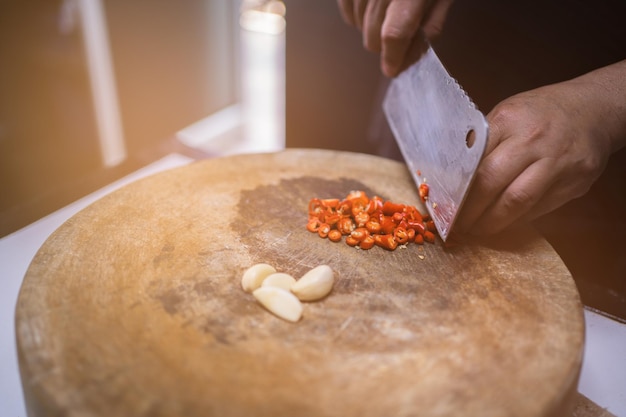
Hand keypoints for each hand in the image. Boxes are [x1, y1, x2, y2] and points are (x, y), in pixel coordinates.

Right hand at [337, 0, 453, 76]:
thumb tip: (417, 49)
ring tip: (389, 12)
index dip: (393, 56)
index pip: (395, 33)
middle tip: (402, 35)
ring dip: (373, 28)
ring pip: (359, 26)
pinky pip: (347, 11)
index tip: (393, 68)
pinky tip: (373, 7)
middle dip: (386, 44)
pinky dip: (358, 16)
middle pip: (372, 36)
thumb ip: (433, 19)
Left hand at [456, 65, 625, 235]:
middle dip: (470, 210)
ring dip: (493, 222)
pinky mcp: (574, 183)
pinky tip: (504, 222)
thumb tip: (451, 174)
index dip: (457, 187)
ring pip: (518, 202)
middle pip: (492, 182)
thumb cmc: (540, 113)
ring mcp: (558, 163)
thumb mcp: (507, 114)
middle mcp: (534, 141)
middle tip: (456, 225)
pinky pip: (540, 209)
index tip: (444, 204)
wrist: (594, 110)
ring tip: (477, 230)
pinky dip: (517, 219)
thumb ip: (483, 141)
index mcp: (510, 120)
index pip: (475, 159)